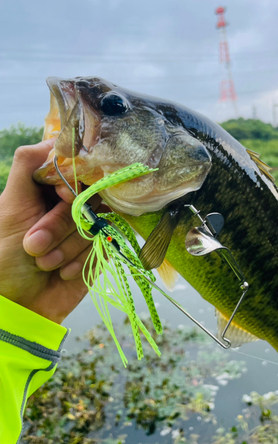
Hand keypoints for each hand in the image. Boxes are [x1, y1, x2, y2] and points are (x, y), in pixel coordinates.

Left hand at [0, 140, 97, 323]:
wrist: (16, 305)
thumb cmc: (3, 256)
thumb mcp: (9, 206)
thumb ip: (27, 167)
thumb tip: (53, 138)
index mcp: (47, 189)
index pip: (74, 168)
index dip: (71, 181)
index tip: (59, 196)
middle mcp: (70, 204)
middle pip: (86, 196)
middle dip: (58, 225)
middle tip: (33, 245)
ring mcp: (86, 227)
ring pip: (95, 222)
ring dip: (65, 248)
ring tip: (44, 263)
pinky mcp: (99, 249)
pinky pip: (102, 244)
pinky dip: (78, 261)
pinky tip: (61, 272)